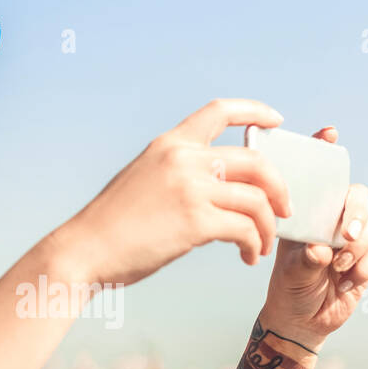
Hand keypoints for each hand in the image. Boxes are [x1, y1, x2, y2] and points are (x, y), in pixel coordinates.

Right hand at [55, 98, 290, 286]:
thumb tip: (212, 186)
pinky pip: (245, 229)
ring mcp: (190, 188)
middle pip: (256, 161)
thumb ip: (176, 172)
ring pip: (257, 199)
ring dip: (268, 226)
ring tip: (261, 246)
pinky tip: (247, 257)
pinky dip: (254, 245)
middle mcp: (183, 159)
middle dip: (279, 187)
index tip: (277, 121)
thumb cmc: (111, 226)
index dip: (255, 112)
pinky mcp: (195, 222)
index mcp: (169, 144)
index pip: (220, 111)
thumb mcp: (142, 178)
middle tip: (284, 210)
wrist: (83, 251)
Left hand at [262, 126, 367, 346]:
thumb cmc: (288, 289)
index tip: (329, 134)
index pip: (320, 176)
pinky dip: (364, 266)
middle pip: (359, 195)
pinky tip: (345, 281)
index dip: (326, 151)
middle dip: (356, 213)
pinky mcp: (367, 257)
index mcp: (309, 212)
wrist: (302, 320)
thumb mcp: (289, 273)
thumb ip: (305, 260)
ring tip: (338, 267)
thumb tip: (321, 250)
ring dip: (360, 245)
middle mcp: (332, 218)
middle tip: (345, 237)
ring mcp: (352, 236)